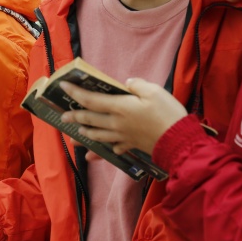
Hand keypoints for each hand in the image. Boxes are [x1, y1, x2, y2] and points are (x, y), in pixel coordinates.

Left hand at [58, 79, 186, 154]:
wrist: (179, 141)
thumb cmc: (167, 113)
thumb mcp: (154, 91)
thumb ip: (137, 85)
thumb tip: (126, 84)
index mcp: (119, 108)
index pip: (91, 100)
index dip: (75, 93)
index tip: (63, 86)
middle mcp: (116, 123)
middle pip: (90, 120)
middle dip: (75, 117)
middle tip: (63, 117)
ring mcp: (122, 136)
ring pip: (98, 136)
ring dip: (84, 135)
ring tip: (74, 137)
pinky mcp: (131, 145)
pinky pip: (113, 148)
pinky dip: (102, 152)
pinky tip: (95, 156)